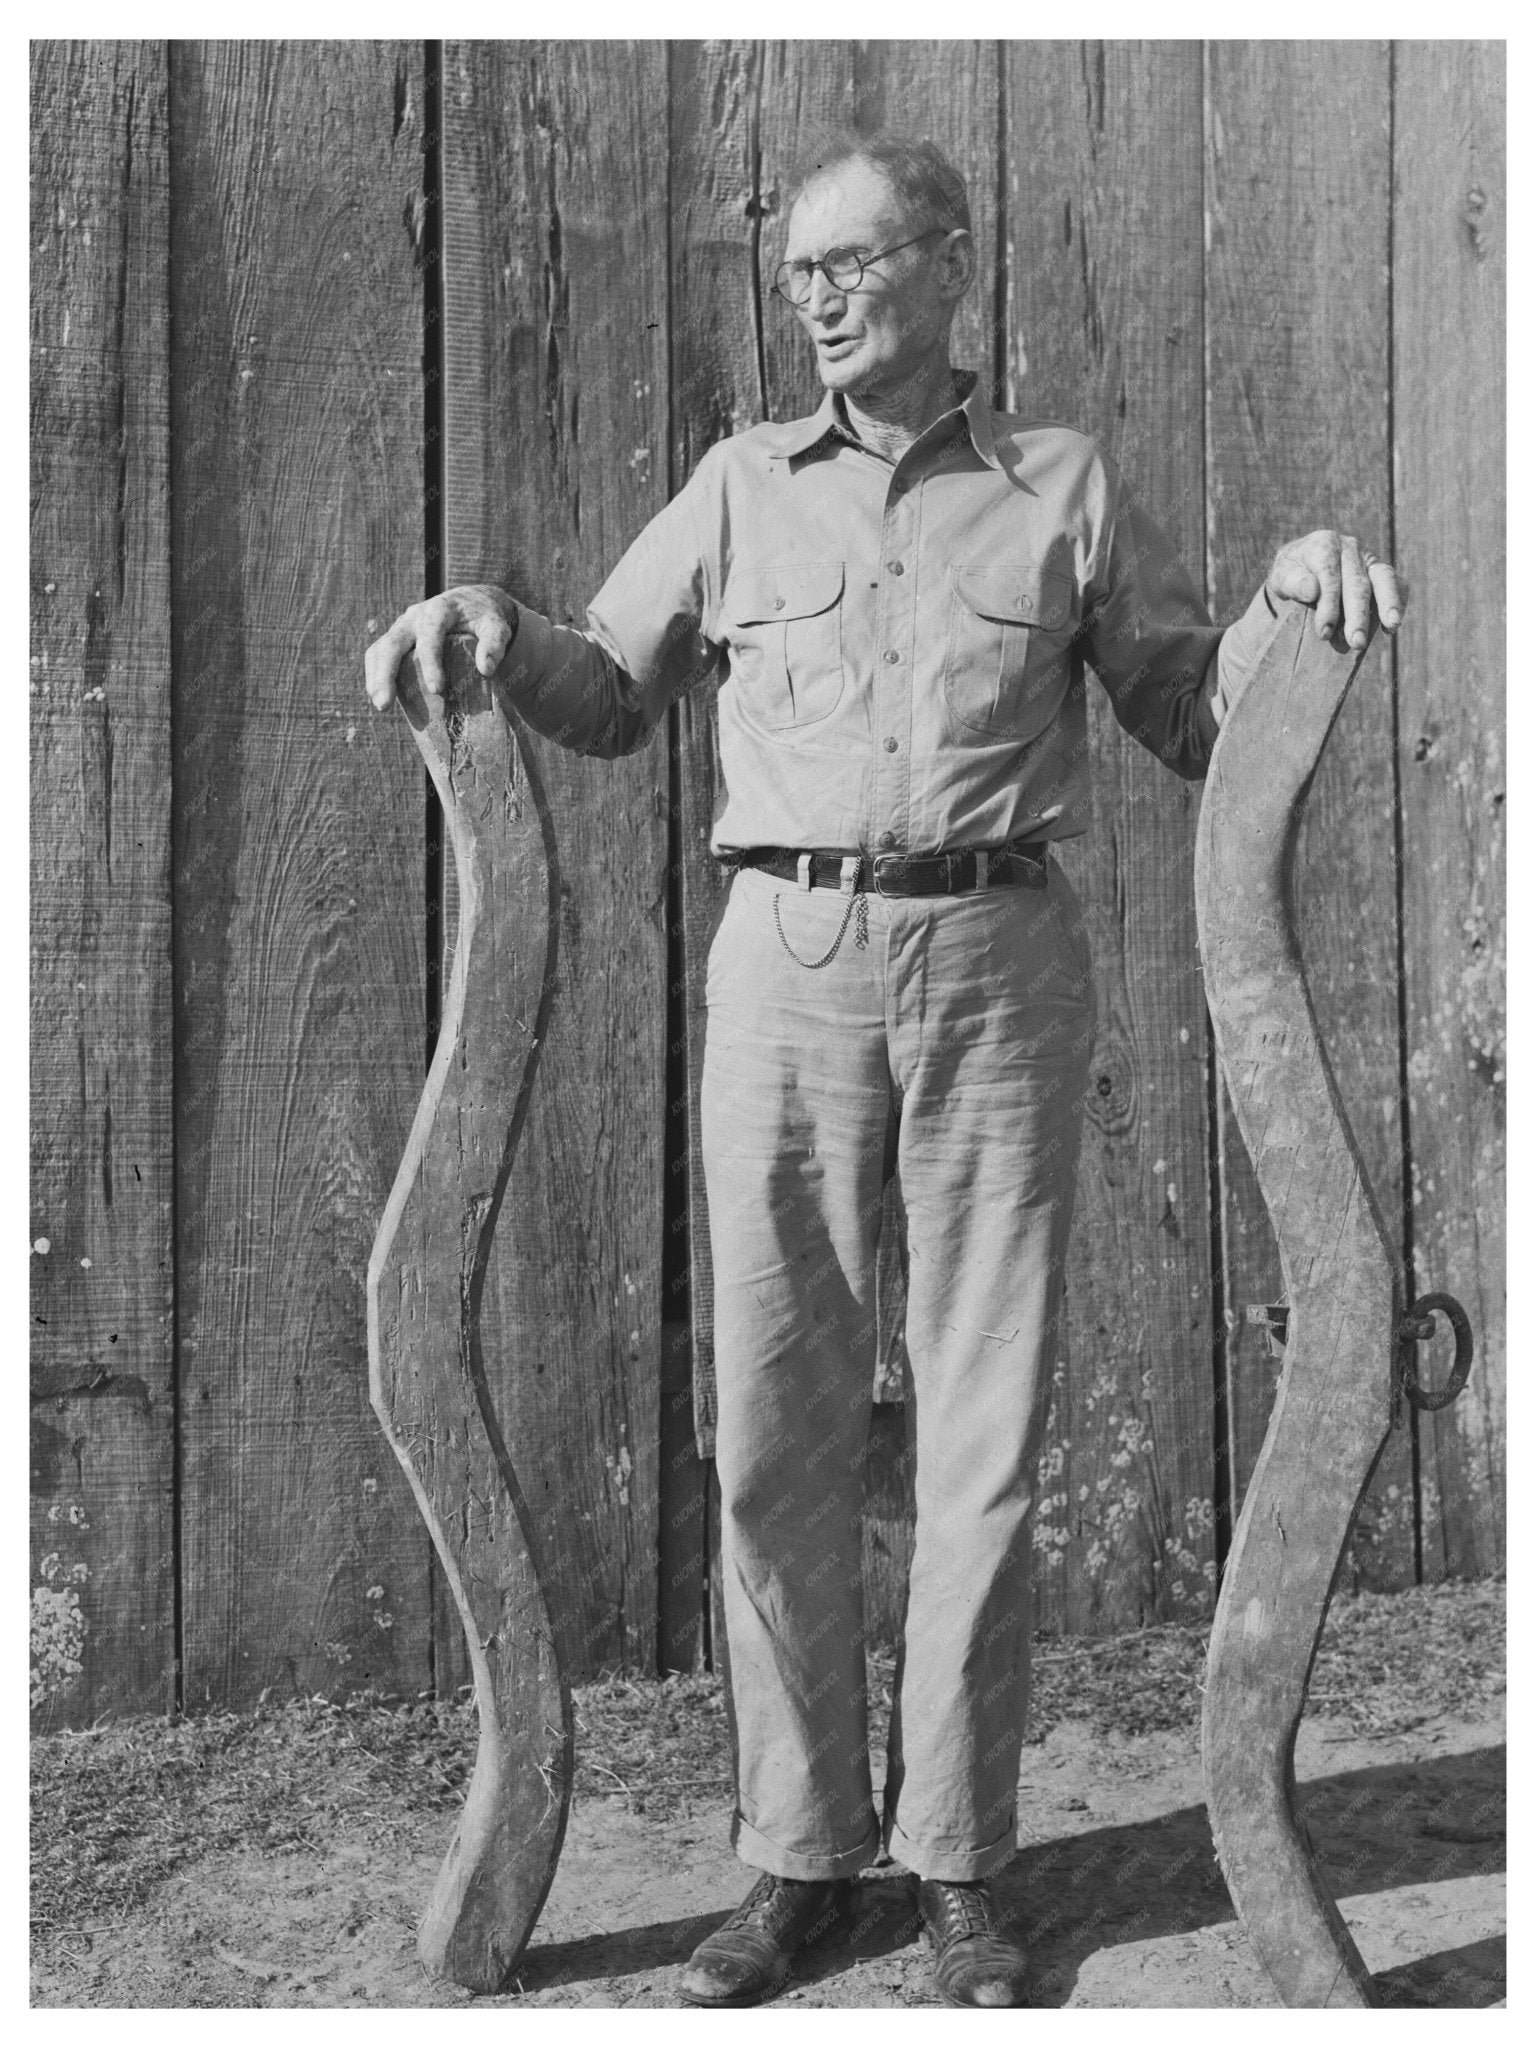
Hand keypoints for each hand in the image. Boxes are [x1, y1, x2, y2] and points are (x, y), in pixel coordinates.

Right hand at [364, 584, 516, 709]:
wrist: (474, 602)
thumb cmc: (486, 618)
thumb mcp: (497, 625)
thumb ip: (494, 643)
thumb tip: (485, 670)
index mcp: (439, 610)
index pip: (430, 636)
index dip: (430, 662)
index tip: (437, 689)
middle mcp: (415, 617)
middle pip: (392, 643)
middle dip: (387, 674)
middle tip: (385, 704)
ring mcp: (403, 627)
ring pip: (379, 649)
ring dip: (376, 677)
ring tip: (380, 705)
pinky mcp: (397, 637)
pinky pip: (378, 654)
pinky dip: (375, 674)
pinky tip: (378, 697)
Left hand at [1265, 532, 1403, 648]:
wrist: (1302, 566)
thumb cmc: (1291, 575)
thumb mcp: (1280, 577)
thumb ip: (1292, 582)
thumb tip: (1313, 590)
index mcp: (1323, 544)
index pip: (1329, 576)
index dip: (1328, 606)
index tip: (1324, 632)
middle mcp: (1350, 547)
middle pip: (1358, 582)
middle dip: (1357, 614)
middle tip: (1356, 642)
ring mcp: (1368, 557)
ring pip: (1383, 578)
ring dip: (1388, 604)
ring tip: (1392, 626)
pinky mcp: (1380, 571)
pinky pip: (1396, 582)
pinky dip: (1398, 601)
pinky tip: (1392, 625)